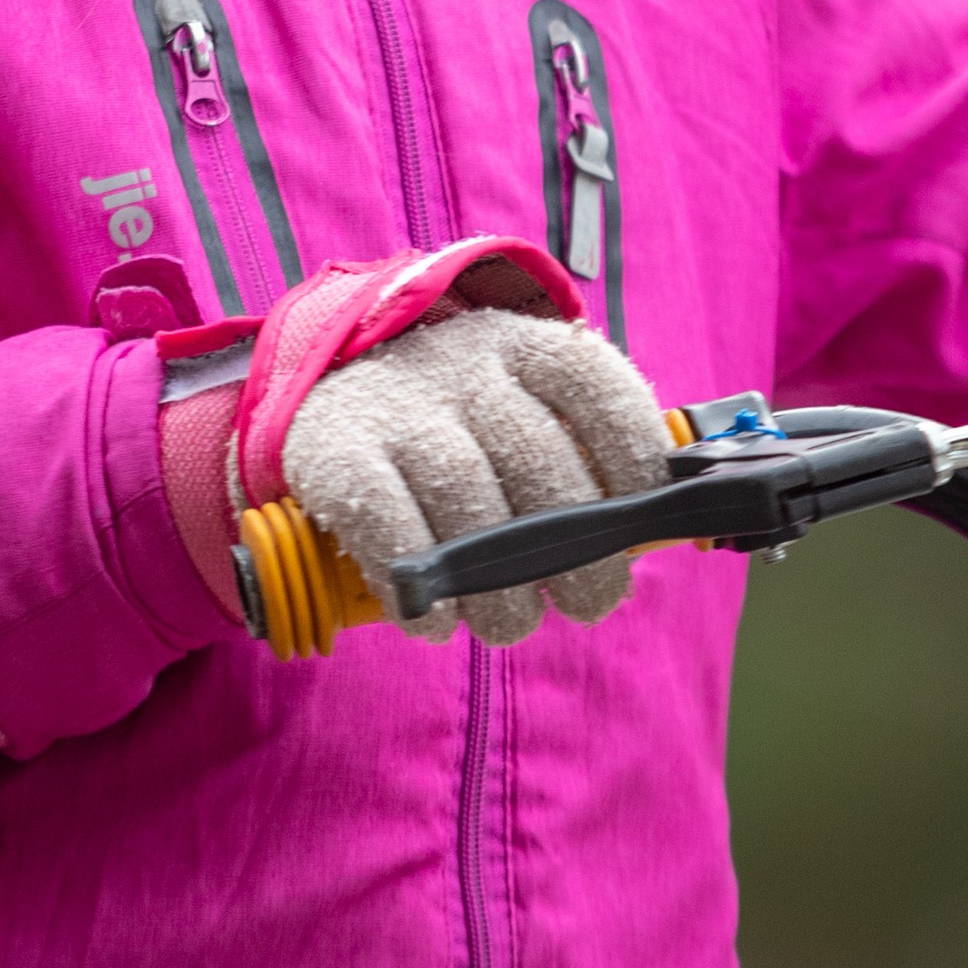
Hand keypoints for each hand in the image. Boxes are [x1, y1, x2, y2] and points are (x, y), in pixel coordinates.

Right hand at [284, 303, 669, 641]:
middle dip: (578, 550)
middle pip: (538, 457)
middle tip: (588, 601)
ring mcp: (396, 402)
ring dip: (500, 587)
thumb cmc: (448, 423)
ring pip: (470, 499)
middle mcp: (460, 363)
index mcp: (516, 344)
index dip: (633, 454)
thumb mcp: (507, 406)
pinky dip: (423, 588)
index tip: (646, 516)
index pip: (593, 383)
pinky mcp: (334, 448)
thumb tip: (640, 534)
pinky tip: (440, 622)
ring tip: (511, 623)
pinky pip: (388, 526)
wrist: (321, 389)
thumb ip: (570, 454)